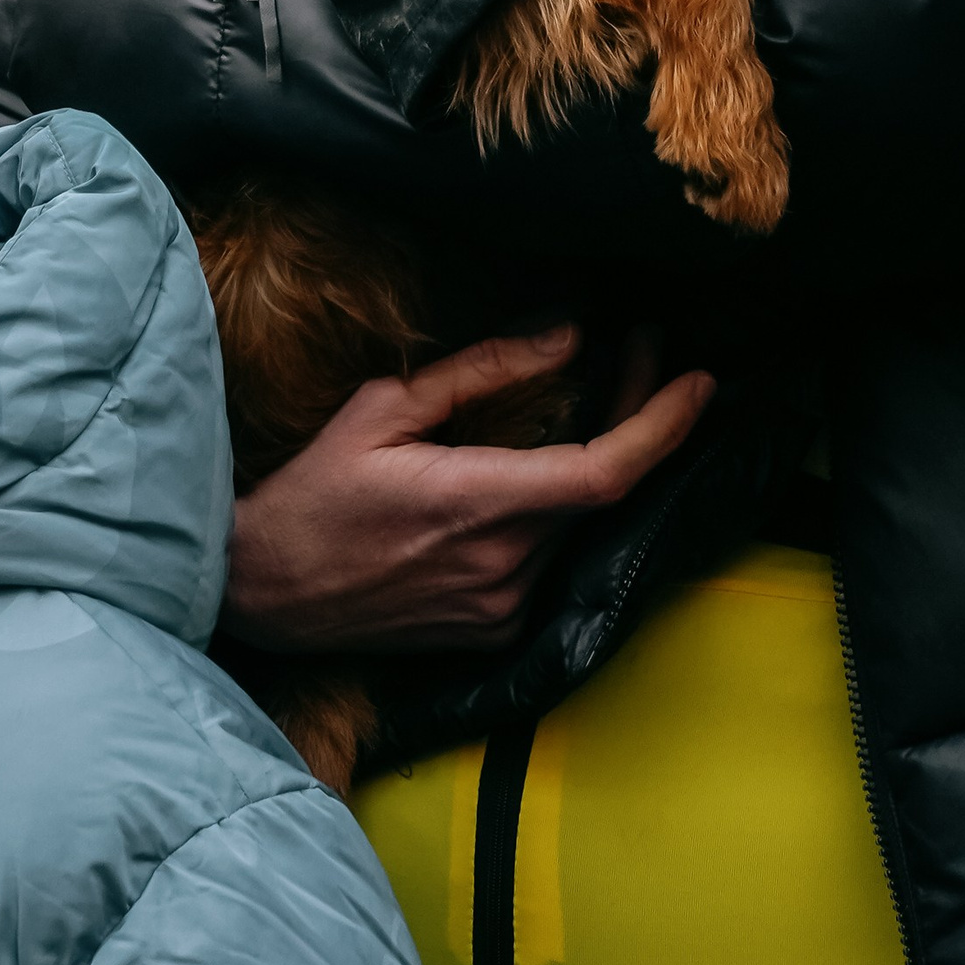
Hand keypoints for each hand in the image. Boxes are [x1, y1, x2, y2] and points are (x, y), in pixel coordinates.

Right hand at [220, 326, 715, 653]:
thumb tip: (569, 335)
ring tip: (601, 392)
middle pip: (603, 489)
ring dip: (599, 459)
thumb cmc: (314, 490)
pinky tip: (545, 463)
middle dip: (635, 416)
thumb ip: (484, 371)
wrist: (263, 594)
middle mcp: (503, 566)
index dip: (664, 426)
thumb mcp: (384, 407)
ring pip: (579, 521)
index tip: (701, 381)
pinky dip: (560, 505)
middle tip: (640, 350)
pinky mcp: (494, 629)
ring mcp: (502, 606)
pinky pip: (550, 556)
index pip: (605, 472)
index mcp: (477, 505)